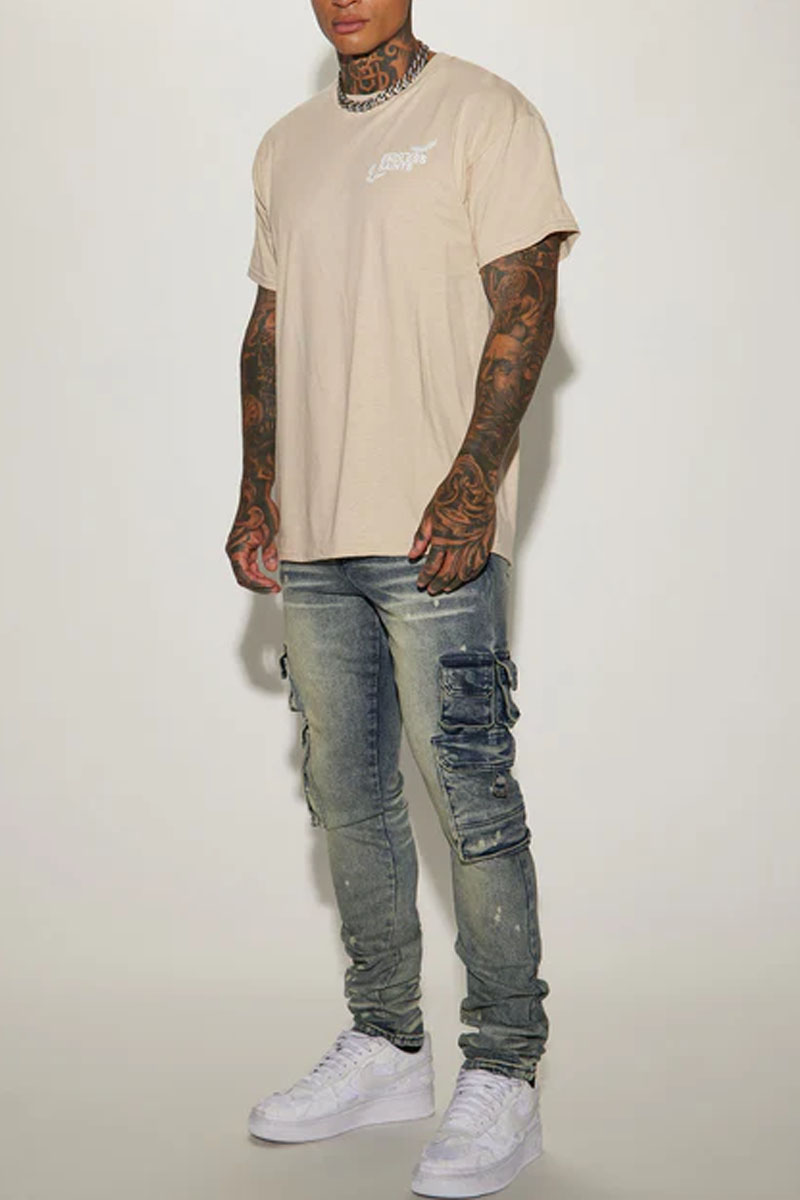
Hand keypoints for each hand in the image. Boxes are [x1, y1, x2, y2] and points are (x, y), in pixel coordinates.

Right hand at [225, 479, 280, 593]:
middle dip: (259, 585)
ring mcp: (238, 549)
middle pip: (243, 577)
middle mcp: (234, 550)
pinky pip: (248, 564)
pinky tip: (268, 574)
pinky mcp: (244, 546)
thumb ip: (269, 553)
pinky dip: (257, 571)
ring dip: (258, 580)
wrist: (256, 495)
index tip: (273, 587)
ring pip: (245, 572)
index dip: (259, 585)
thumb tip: (271, 568)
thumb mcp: (269, 534)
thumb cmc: (260, 510)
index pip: (245, 576)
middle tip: (275, 588)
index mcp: (237, 548)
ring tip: (273, 584)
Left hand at [407, 456, 495, 593]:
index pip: (432, 565)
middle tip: (431, 590)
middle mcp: (460, 543)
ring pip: (464, 572)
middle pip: (448, 572)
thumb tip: (412, 556)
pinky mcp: (486, 540)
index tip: (421, 583)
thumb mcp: (429, 514)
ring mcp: (475, 543)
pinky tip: (464, 578)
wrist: (474, 483)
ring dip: (454, 582)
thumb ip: (421, 537)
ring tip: (446, 588)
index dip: (425, 577)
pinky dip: (471, 575)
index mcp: (443, 537)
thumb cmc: (450, 495)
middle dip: (438, 584)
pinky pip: (479, 564)